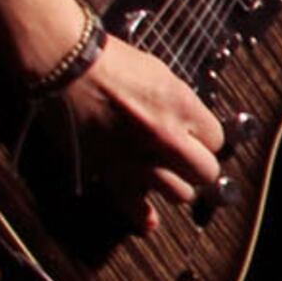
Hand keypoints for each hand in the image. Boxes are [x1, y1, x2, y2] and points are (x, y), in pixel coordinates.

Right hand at [57, 34, 226, 225]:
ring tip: (163, 175)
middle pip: (205, 172)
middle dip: (197, 165)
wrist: (63, 65)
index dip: (205, 137)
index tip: (195, 136)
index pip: (217, 139)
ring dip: (174, 185)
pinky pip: (135, 208)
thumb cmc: (107, 62)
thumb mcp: (160, 74)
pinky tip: (148, 218)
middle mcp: (165, 137)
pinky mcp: (110, 172)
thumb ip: (181, 104)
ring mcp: (138, 158)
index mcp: (181, 106)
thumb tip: (191, 123)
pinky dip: (143, 216)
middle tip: (186, 159)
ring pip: (180, 194)